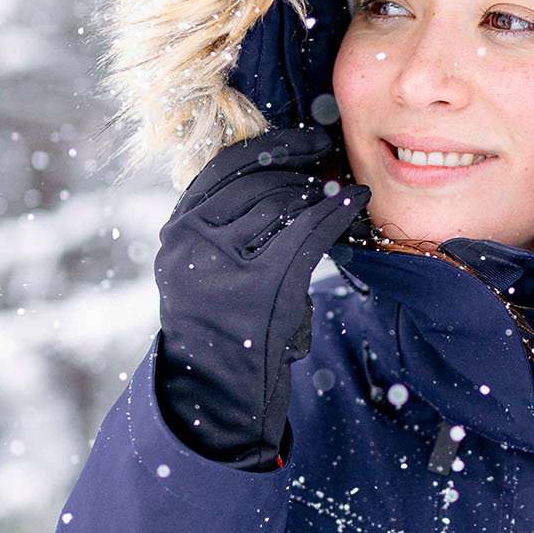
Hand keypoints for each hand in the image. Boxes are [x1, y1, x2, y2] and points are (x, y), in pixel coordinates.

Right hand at [153, 126, 368, 469]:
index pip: (228, 164)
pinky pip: (308, 232)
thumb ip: (226, 221)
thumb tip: (284, 166)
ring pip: (285, 202)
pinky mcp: (260, 286)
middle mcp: (191, 239)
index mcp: (178, 227)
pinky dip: (337, 211)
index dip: (275, 145)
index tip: (309, 138)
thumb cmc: (221, 326)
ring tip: (340, 191)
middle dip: (303, 166)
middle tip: (333, 161)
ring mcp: (223, 262)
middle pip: (260, 178)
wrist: (213, 394)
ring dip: (320, 191)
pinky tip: (355, 201)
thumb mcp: (205, 266)